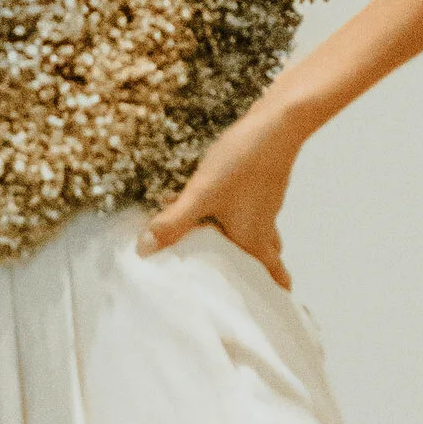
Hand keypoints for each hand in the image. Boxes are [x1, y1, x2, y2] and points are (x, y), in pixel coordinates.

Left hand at [137, 103, 306, 288]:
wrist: (277, 121)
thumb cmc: (243, 163)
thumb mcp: (201, 195)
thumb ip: (173, 223)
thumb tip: (145, 251)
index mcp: (253, 238)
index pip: (270, 271)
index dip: (273, 287)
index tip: (275, 301)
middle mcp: (264, 224)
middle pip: (266, 253)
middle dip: (258, 268)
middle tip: (246, 279)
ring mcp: (266, 201)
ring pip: (259, 230)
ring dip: (248, 240)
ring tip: (226, 244)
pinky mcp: (262, 181)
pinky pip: (253, 208)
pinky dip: (240, 215)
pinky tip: (220, 204)